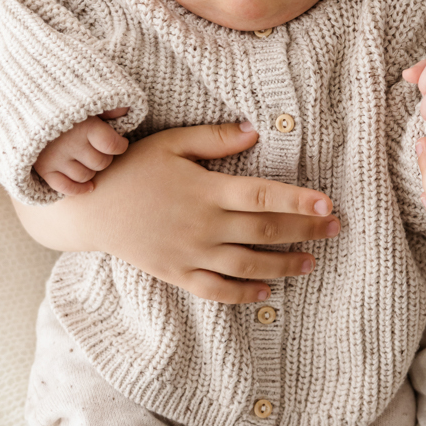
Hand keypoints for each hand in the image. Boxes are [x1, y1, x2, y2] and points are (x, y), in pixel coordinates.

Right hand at [10, 121, 340, 303]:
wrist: (90, 207)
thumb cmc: (131, 168)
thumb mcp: (171, 142)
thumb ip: (214, 138)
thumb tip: (255, 132)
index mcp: (207, 189)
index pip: (264, 195)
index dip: (299, 201)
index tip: (328, 204)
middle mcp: (204, 224)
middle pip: (265, 231)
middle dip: (305, 231)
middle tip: (335, 229)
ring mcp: (191, 252)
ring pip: (248, 265)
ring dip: (284, 264)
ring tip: (310, 262)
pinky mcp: (177, 273)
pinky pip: (216, 289)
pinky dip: (244, 294)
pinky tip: (266, 292)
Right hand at [34, 108, 129, 195]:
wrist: (25, 105)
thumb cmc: (62, 100)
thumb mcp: (86, 98)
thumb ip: (107, 106)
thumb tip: (126, 112)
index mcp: (84, 125)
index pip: (112, 145)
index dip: (120, 145)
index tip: (119, 142)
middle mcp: (70, 144)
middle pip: (101, 163)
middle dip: (105, 156)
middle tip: (100, 148)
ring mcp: (56, 159)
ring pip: (85, 176)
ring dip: (91, 170)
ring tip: (88, 158)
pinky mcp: (43, 168)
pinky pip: (66, 188)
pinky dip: (79, 189)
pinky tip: (89, 186)